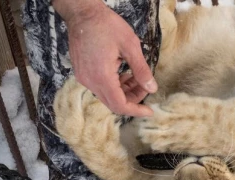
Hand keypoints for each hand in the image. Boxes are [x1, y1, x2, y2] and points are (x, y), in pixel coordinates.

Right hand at [54, 0, 157, 116]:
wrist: (82, 13)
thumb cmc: (106, 25)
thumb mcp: (130, 46)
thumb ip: (141, 70)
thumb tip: (152, 88)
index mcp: (101, 77)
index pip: (119, 105)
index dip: (136, 110)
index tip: (149, 111)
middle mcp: (90, 81)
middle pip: (113, 103)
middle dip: (132, 99)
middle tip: (146, 87)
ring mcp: (84, 77)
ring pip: (107, 95)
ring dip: (124, 91)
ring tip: (137, 78)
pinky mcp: (82, 72)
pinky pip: (100, 87)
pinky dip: (114, 85)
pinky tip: (124, 74)